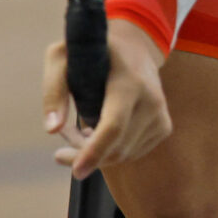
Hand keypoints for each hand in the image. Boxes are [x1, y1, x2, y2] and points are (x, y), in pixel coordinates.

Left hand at [44, 19, 171, 179]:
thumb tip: (52, 130)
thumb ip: (54, 90)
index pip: (113, 126)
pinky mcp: (164, 126)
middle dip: (86, 155)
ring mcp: (161, 115)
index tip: (76, 171)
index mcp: (129, 82)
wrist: (135, 46)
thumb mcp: (63, 57)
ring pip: (124, 154)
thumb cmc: (93, 51)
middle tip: (62, 148)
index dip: (94, 152)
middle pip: (117, 147)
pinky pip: (133, 152)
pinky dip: (113, 151)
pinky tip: (100, 132)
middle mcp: (151, 100)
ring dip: (98, 153)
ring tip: (80, 132)